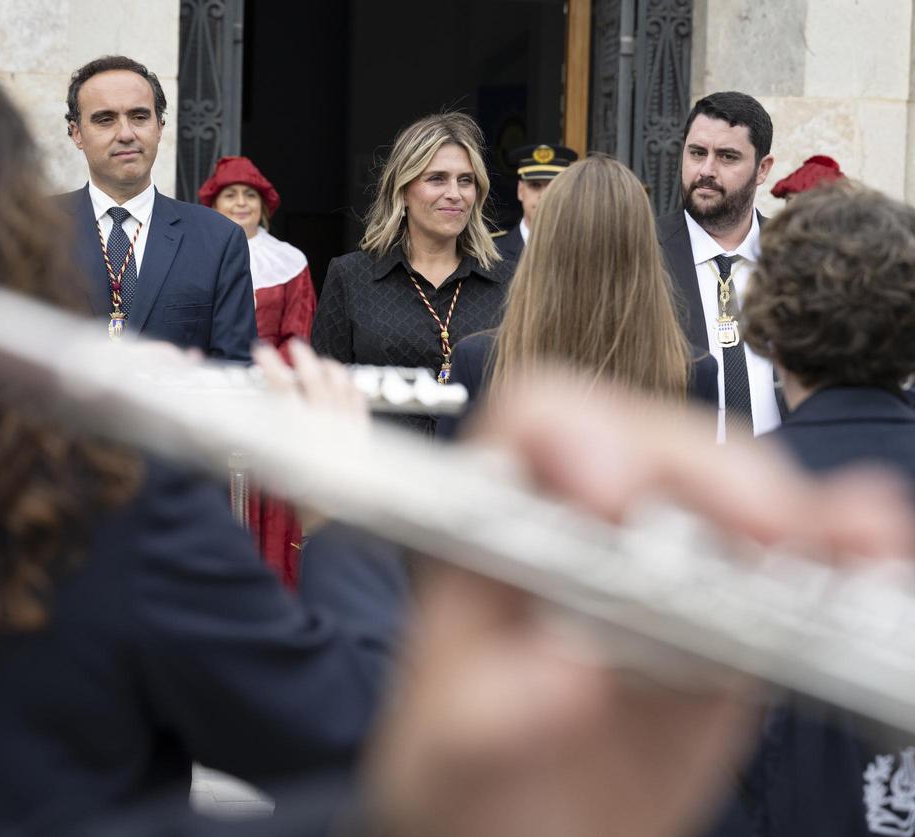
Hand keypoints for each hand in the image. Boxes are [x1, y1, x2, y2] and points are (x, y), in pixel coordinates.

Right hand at [253, 340, 366, 533]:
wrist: (345, 514)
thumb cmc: (307, 502)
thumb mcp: (274, 477)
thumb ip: (258, 451)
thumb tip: (239, 431)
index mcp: (297, 432)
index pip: (280, 389)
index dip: (270, 366)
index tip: (262, 352)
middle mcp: (323, 424)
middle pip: (313, 379)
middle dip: (302, 358)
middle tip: (294, 347)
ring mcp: (346, 426)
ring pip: (338, 385)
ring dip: (328, 367)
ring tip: (320, 360)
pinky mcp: (362, 433)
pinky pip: (358, 401)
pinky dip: (351, 386)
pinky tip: (346, 380)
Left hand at [364, 371, 914, 836]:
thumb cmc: (469, 780)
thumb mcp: (448, 753)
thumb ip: (486, 712)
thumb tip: (565, 669)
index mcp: (495, 534)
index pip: (533, 431)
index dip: (579, 439)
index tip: (616, 500)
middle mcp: (584, 532)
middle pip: (651, 448)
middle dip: (710, 476)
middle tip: (758, 532)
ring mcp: (666, 568)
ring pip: (736, 494)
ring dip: (797, 509)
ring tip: (841, 547)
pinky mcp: (733, 618)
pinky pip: (796, 568)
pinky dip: (843, 554)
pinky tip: (871, 560)